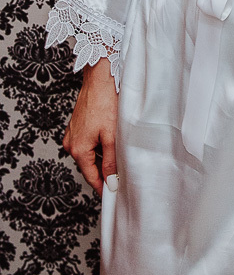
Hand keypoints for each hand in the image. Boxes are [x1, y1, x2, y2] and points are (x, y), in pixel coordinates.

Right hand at [63, 57, 118, 195]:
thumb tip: (110, 182)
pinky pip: (87, 142)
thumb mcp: (111, 135)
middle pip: (89, 166)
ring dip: (101, 158)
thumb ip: (111, 161)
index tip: (113, 196)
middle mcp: (71, 144)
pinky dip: (97, 146)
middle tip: (120, 178)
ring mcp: (72, 134)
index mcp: (78, 150)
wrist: (99, 78)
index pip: (91, 177)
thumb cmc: (106, 103)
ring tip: (118, 157)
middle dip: (103, 172)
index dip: (102, 188)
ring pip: (88, 154)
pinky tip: (109, 140)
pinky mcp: (76, 125)